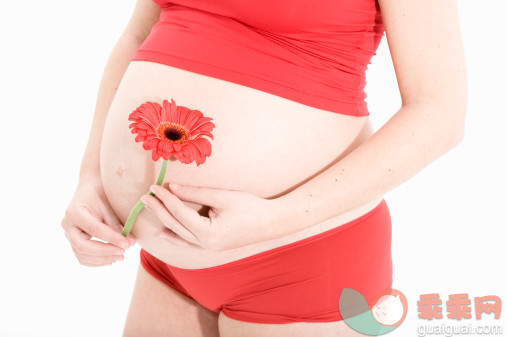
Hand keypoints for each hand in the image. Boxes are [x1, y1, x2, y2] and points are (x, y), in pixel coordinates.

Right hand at [61, 178, 135, 265]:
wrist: (90, 188)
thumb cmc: (101, 194)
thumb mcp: (109, 205)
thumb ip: (117, 224)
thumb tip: (130, 243)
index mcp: (74, 212)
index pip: (94, 229)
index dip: (111, 238)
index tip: (127, 244)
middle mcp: (67, 225)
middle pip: (83, 246)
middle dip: (105, 252)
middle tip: (124, 252)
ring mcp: (68, 234)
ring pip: (81, 255)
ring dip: (102, 260)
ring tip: (121, 256)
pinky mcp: (73, 241)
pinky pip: (82, 257)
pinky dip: (97, 261)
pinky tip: (111, 259)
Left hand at [141, 183, 282, 250]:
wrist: (271, 223)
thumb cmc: (250, 207)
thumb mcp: (222, 197)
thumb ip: (196, 193)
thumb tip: (173, 188)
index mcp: (207, 233)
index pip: (179, 213)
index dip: (165, 199)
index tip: (154, 187)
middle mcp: (204, 244)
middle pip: (174, 225)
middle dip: (159, 210)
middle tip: (145, 197)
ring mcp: (208, 248)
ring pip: (178, 235)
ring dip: (163, 222)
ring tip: (150, 210)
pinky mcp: (212, 246)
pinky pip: (187, 242)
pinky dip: (175, 235)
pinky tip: (164, 232)